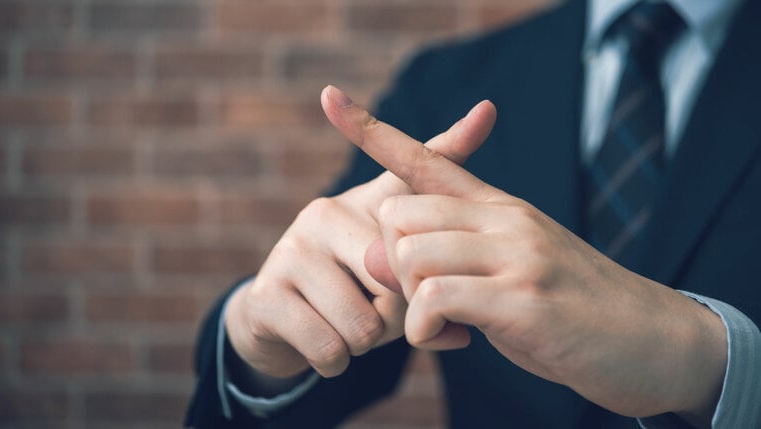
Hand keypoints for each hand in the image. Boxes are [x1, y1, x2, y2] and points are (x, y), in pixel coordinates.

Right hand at [224, 86, 496, 378]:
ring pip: (362, 323)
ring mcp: (292, 250)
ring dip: (365, 345)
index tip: (489, 110)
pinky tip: (328, 348)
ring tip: (352, 331)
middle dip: (397, 316)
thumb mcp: (389, 279)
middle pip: (394, 279)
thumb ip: (430, 288)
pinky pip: (328, 346)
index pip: (410, 170)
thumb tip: (464, 327)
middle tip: (379, 317)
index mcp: (367, 204)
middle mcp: (326, 213)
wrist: (279, 323)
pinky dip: (336, 362)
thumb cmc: (352, 293)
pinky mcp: (267, 293)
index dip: (454, 141)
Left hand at [330, 90, 727, 424]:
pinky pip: (436, 298)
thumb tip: (378, 258)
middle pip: (397, 215)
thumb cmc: (569, 308)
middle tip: (424, 301)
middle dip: (392, 265)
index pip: (425, 157)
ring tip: (443, 326)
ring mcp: (517, 253)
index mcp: (498, 206)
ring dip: (410, 303)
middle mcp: (505, 217)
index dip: (371, 129)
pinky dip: (426, 329)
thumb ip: (445, 261)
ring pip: (411, 254)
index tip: (330, 98)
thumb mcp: (507, 271)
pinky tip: (454, 341)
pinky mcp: (524, 298)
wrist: (651, 340)